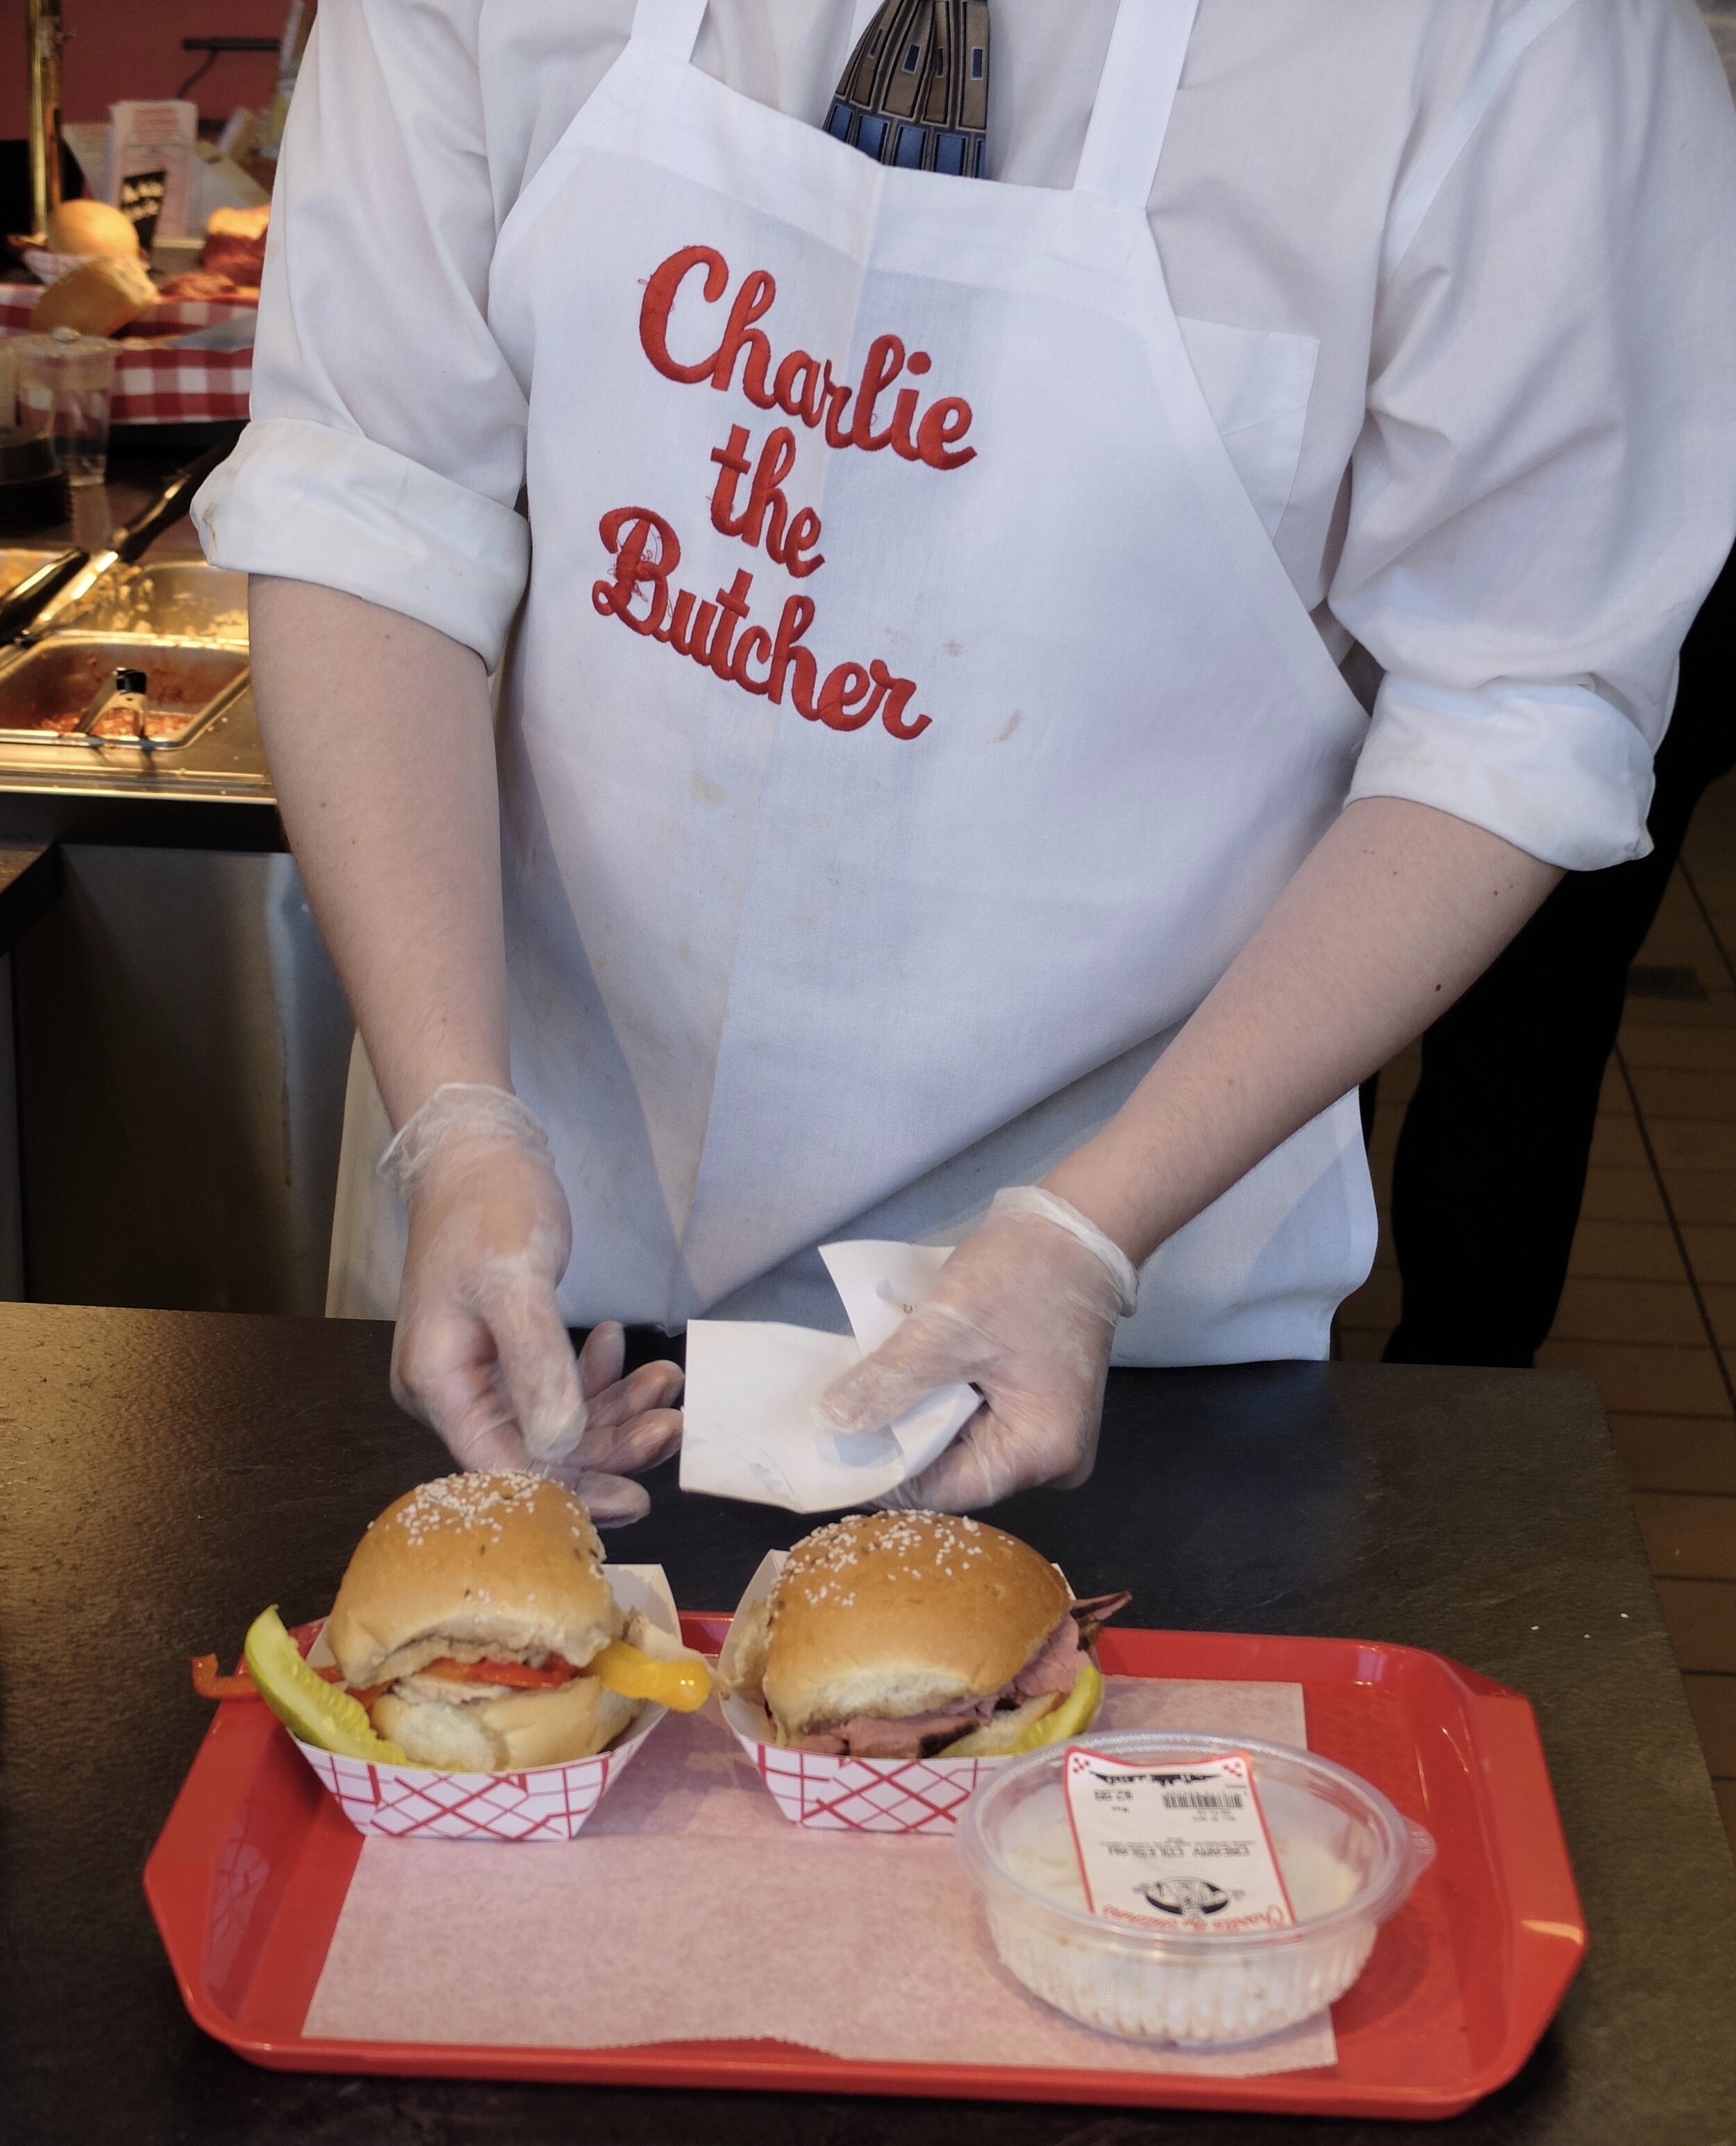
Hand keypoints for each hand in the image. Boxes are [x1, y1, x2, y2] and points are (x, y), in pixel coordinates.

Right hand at [385, 1086, 681, 1522]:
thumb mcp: (515, 1278)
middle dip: (609, 1444)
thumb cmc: (488, 1204)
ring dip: (614, 1406)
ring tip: (667, 1381)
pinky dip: (596, 1374)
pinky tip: (620, 1344)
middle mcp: (453, 1389)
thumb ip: (536, 1362)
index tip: (633, 1499)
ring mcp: (480, 1372)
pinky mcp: (507, 1352)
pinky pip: (557, 1385)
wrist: (477, 1152)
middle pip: (537, 1449)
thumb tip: (559, 1443)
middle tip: (671, 1427)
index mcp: (438, 1382)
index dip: (569, 1488)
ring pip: (556, 1419)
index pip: (502, 1466)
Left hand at [817, 1191, 1132, 1511]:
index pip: (944, 1489)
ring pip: (959, 1445)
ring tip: (861, 1397)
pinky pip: (974, 1420)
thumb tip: (833, 1425)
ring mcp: (1045, 1435)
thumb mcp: (946, 1328)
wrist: (1076, 1227)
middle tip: (835, 1422)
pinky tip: (901, 1381)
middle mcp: (1051, 1461)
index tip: (830, 1454)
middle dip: (897, 1442)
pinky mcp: (1034, 1408)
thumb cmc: (1023, 1274)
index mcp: (1040, 1452)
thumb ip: (889, 1383)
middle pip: (953, 1471)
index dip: (884, 1472)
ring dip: (914, 1418)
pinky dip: (937, 1400)